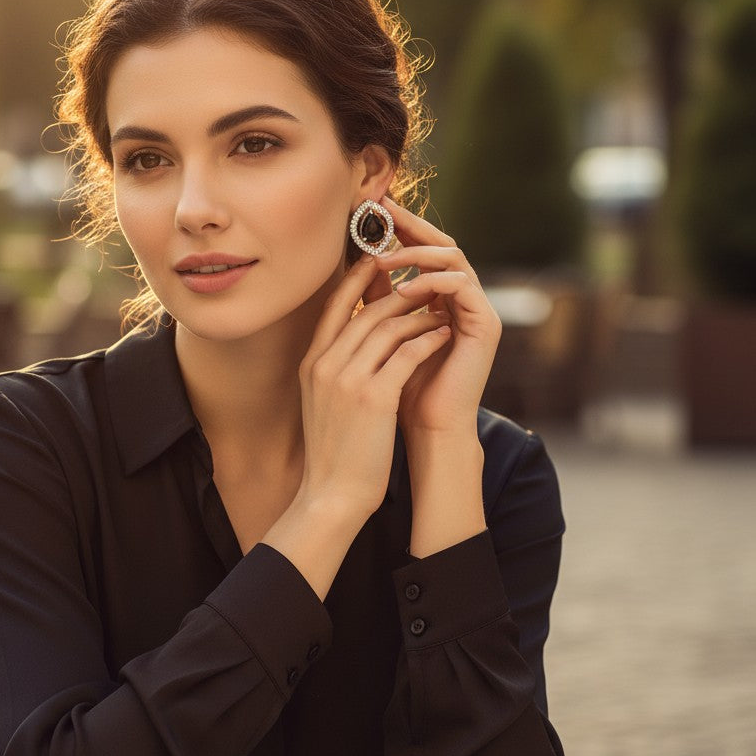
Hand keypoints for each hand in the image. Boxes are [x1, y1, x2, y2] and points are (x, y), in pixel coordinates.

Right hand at [262, 252, 453, 595]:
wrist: (331, 494)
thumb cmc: (333, 452)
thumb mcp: (321, 402)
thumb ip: (332, 369)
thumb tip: (352, 342)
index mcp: (311, 364)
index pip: (333, 307)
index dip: (356, 279)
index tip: (377, 261)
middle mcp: (326, 365)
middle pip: (366, 311)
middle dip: (399, 291)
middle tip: (424, 280)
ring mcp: (348, 380)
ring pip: (389, 327)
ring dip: (419, 312)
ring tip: (440, 306)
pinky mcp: (375, 397)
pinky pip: (407, 353)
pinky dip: (428, 339)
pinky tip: (444, 335)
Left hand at [367, 197, 501, 438]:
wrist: (427, 430)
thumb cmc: (402, 390)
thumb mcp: (384, 336)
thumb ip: (380, 302)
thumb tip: (361, 264)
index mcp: (441, 298)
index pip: (422, 250)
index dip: (399, 228)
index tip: (370, 209)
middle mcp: (463, 299)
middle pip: (442, 244)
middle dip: (411, 226)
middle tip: (382, 210)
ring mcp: (478, 309)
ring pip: (453, 258)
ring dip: (417, 254)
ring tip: (384, 259)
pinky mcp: (486, 325)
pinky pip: (463, 286)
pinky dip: (433, 281)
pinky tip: (404, 288)